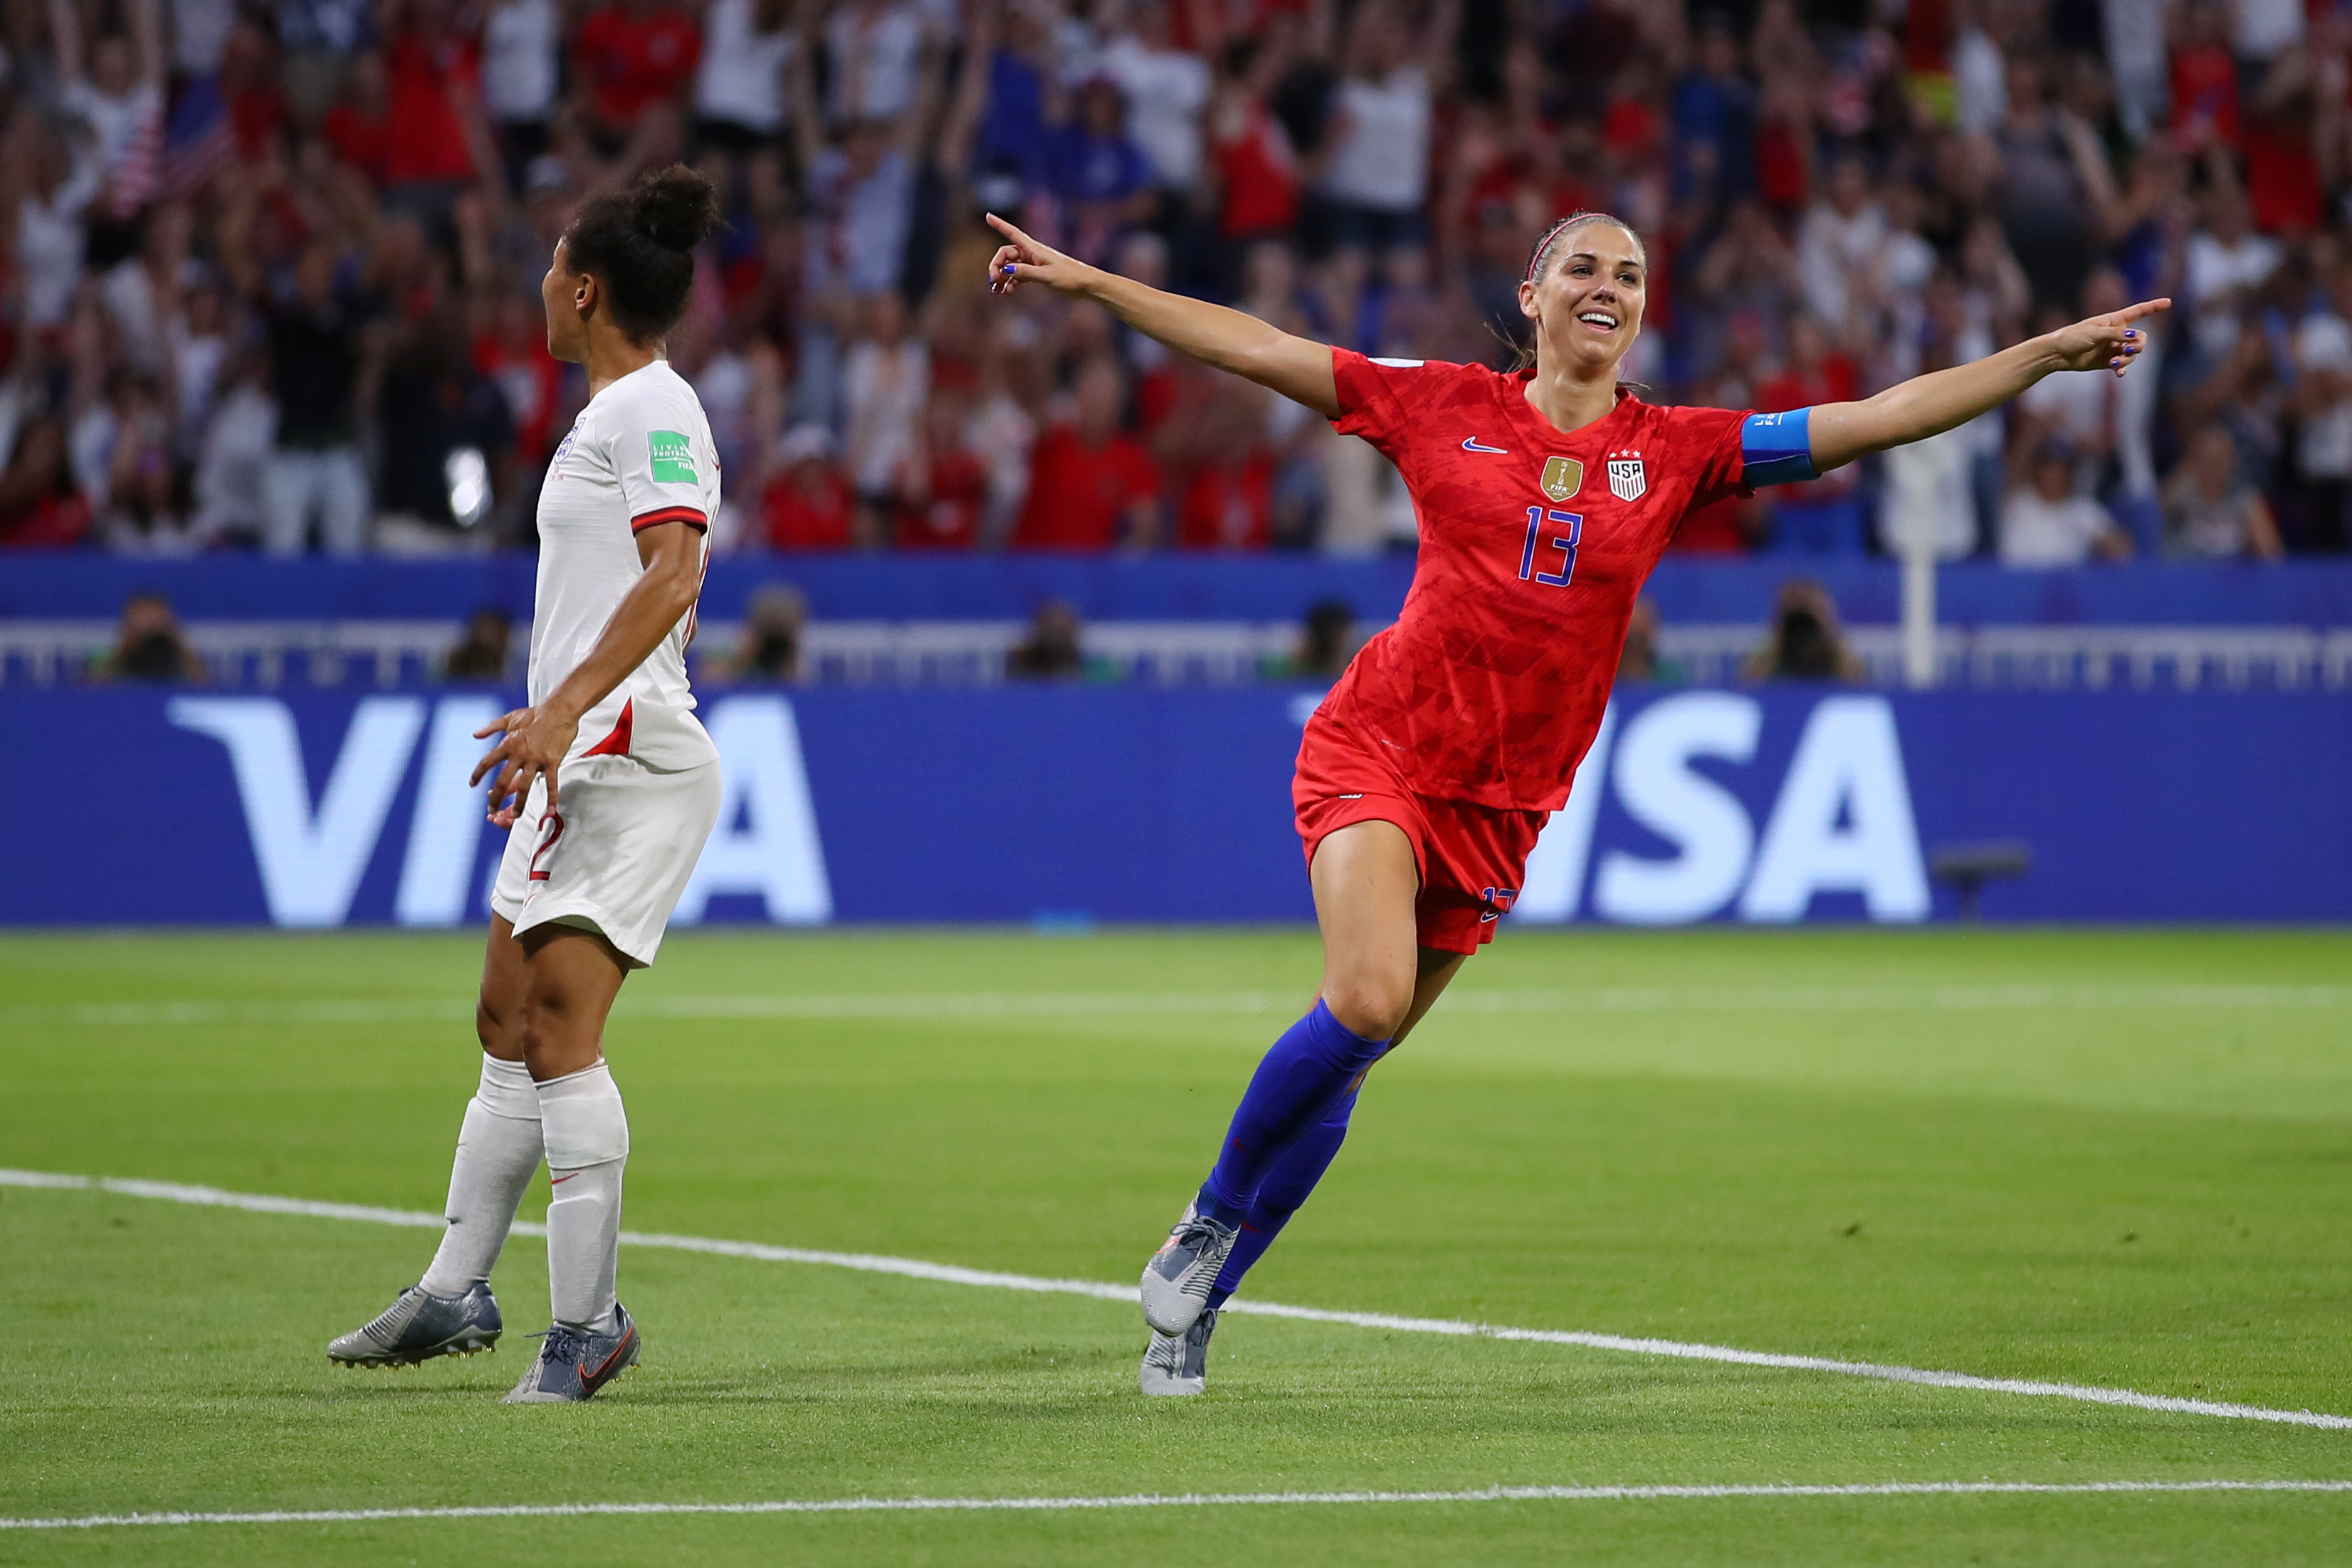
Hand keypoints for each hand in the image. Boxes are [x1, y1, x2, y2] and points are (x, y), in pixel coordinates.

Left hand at [471, 705, 579, 825]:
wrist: (558, 711)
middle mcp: (519, 754)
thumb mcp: (509, 718)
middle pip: (502, 780)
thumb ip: (491, 727)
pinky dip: (551, 797)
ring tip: (516, 815)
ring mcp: (536, 759)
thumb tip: (475, 735)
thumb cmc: (535, 714)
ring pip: (524, 786)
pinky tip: (550, 809)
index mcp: (508, 744)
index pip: (487, 762)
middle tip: (492, 808)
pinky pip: (551, 783)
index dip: (478, 774)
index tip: (473, 784)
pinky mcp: (552, 762)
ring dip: (518, 803)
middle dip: (495, 797)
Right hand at [985, 212, 1090, 297]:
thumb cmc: (1069, 277)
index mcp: (1034, 249)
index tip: (987, 216)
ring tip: (995, 291)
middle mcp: (1032, 253)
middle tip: (993, 282)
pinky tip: (1006, 293)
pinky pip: (1018, 276)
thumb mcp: (1047, 275)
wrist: (1085, 284)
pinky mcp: (1037, 273)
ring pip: (1010, 267)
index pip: (1012, 233)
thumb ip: (1026, 272)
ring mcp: (1033, 263)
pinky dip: (1011, 283)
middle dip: (996, 266)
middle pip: (1006, 254)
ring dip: (1001, 277)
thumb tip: (1006, 270)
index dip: (999, 224)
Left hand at [2042, 297, 2171, 377]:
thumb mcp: (2095, 333)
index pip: (2138, 311)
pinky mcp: (2107, 361)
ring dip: (2127, 360)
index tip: (2169, 302)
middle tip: (2127, 351)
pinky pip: (2122, 366)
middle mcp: (2117, 333)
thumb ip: (2115, 334)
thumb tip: (2133, 337)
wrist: (2057, 354)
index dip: (2154, 307)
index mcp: (2114, 320)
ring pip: (2132, 354)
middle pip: (2140, 338)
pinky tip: (2118, 373)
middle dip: (2138, 346)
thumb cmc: (2073, 337)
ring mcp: (2113, 347)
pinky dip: (2122, 369)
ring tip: (2114, 364)